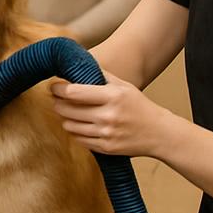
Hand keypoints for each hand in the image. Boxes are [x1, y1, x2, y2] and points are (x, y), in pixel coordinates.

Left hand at [50, 73, 171, 156]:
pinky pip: (79, 139)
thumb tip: (78, 65)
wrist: (159, 133)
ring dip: (64, 118)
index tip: (54, 87)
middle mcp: (108, 116)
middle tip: (56, 98)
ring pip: (69, 126)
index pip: (74, 92)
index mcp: (112, 96)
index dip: (58, 89)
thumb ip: (101, 75)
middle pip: (67, 110)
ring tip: (67, 111)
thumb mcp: (124, 86)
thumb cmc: (139, 106)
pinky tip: (79, 124)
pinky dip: (75, 131)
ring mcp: (106, 133)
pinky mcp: (105, 148)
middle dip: (57, 103)